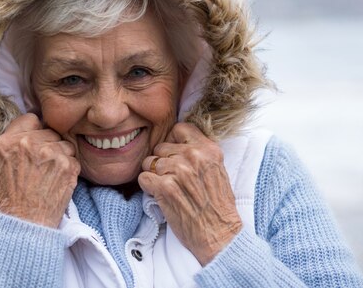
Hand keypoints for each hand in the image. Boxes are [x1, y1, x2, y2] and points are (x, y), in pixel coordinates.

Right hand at [0, 113, 80, 227]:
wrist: (24, 224)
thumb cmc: (11, 200)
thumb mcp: (0, 165)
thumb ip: (14, 144)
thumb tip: (32, 130)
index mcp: (8, 142)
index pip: (31, 119)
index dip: (35, 131)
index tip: (36, 141)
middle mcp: (28, 143)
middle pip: (50, 131)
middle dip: (49, 145)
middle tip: (43, 165)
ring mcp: (50, 153)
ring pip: (65, 143)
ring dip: (61, 156)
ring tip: (50, 174)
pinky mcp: (68, 165)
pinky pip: (74, 158)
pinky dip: (70, 169)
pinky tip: (58, 181)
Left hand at [138, 123, 241, 265]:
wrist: (219, 234)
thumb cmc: (217, 205)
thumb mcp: (217, 169)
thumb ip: (199, 153)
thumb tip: (175, 141)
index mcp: (208, 149)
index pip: (179, 128)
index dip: (173, 141)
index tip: (174, 154)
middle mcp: (193, 156)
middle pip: (161, 147)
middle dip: (162, 162)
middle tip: (172, 178)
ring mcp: (178, 171)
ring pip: (149, 162)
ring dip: (154, 175)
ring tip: (168, 189)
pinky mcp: (165, 187)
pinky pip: (143, 177)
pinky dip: (148, 187)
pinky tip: (160, 195)